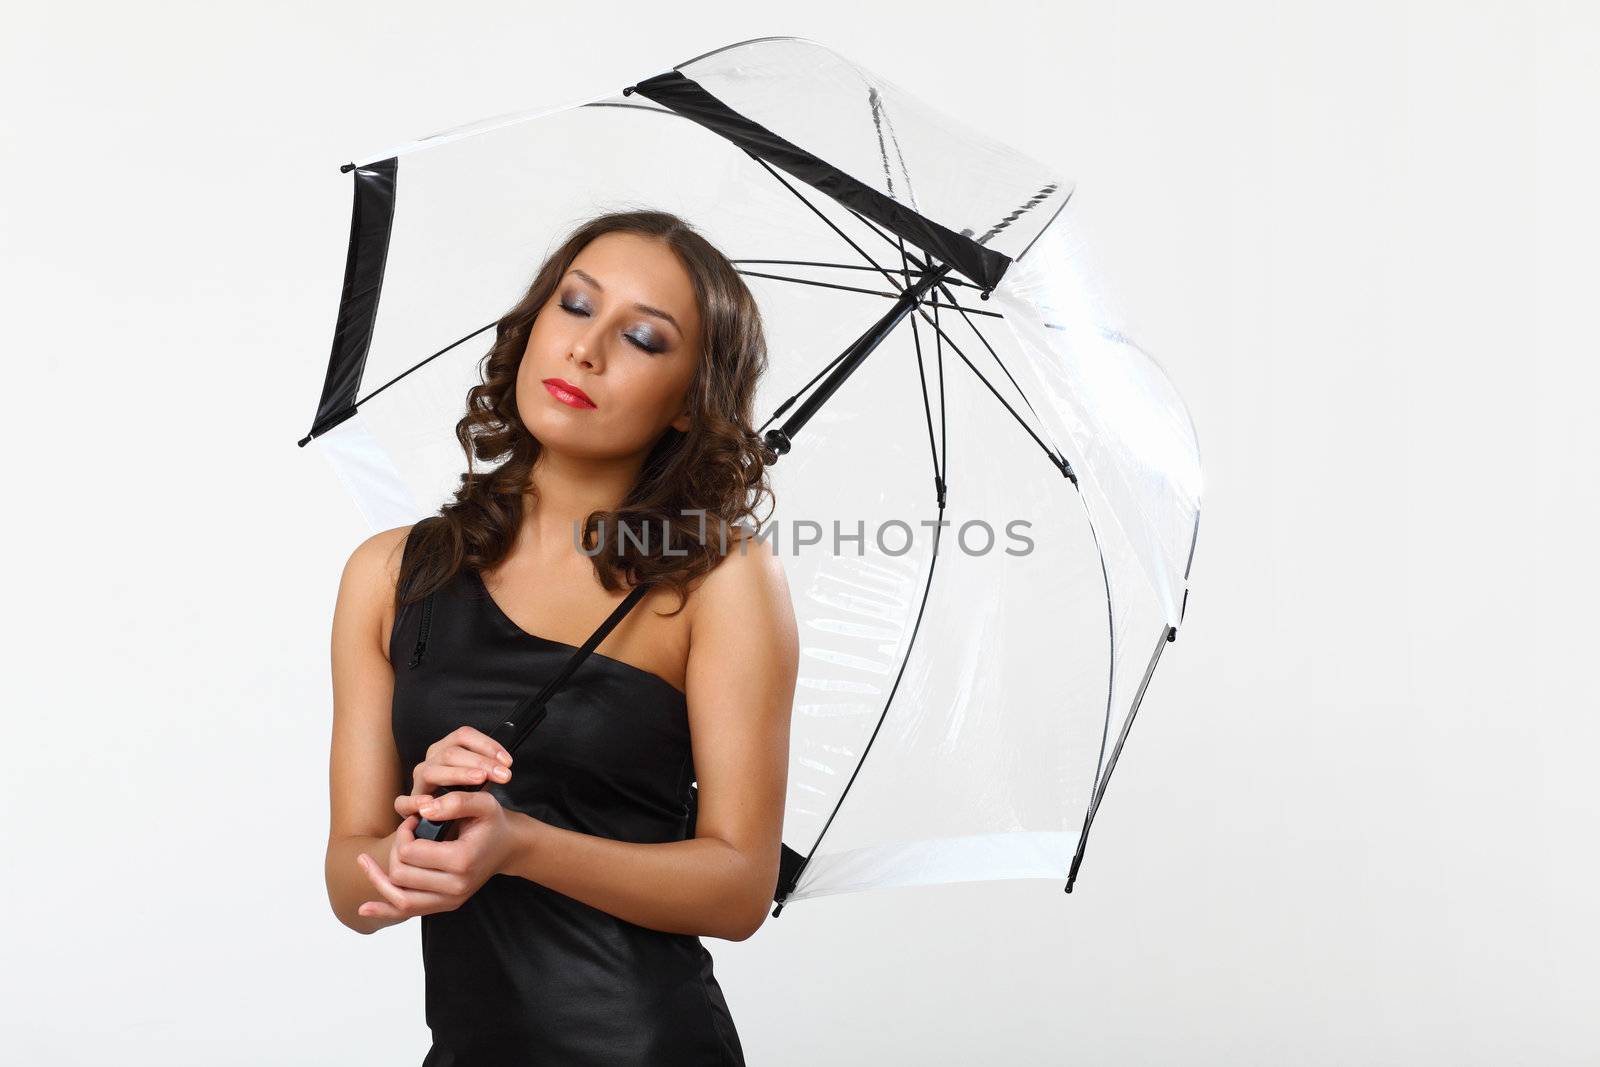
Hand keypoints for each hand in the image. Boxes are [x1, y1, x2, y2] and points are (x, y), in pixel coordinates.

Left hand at [356, 790, 518, 920]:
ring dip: (378, 879)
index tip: (414, 819)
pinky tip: (364, 908)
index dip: (404, 832)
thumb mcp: (482, 802)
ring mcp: (450, 900)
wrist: (509, 847)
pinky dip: (384, 911)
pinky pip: (408, 913)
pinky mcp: (444, 906)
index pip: (410, 853)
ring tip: (365, 861)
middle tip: (405, 832)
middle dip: (394, 850)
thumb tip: (422, 809)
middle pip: (401, 875)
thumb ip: (455, 801)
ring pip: (399, 898)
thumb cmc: (492, 822)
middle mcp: (456, 887)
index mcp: (462, 861)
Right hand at [407, 725, 513, 799]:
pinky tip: (431, 803)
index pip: (463, 735)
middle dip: (481, 762)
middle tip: (504, 775)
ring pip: (433, 770)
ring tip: (479, 780)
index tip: (508, 762)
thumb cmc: (471, 797)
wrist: (460, 826)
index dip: (487, 745)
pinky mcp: (408, 804)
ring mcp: (419, 780)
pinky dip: (414, 802)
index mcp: (447, 748)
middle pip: (452, 752)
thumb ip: (489, 768)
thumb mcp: (483, 779)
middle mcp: (431, 760)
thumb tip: (505, 763)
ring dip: (458, 774)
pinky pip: (402, 802)